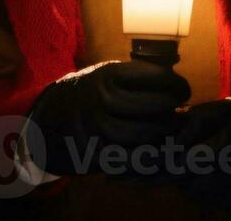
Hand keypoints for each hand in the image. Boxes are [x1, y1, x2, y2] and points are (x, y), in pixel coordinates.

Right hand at [24, 60, 189, 176]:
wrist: (47, 120)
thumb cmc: (85, 94)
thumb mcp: (102, 75)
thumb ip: (131, 77)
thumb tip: (172, 82)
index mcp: (105, 75)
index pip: (153, 76)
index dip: (175, 83)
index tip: (182, 89)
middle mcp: (101, 99)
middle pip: (154, 105)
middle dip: (173, 108)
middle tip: (181, 108)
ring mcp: (98, 128)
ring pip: (146, 133)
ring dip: (165, 132)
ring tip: (172, 126)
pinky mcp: (96, 153)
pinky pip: (133, 156)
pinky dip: (152, 153)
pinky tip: (158, 146)